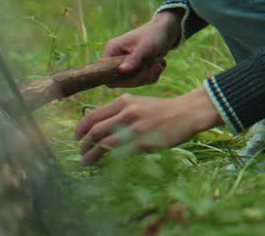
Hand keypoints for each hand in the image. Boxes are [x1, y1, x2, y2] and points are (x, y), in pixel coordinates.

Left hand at [74, 88, 220, 165]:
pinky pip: (119, 152)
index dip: (80, 129)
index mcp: (124, 101)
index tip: (77, 137)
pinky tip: (105, 162)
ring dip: (91, 155)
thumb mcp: (139, 103)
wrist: (187, 112)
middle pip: (94, 131)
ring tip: (85, 161)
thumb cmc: (162, 109)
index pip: (92, 116)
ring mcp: (135, 128)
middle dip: (83, 144)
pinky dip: (108, 158)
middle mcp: (127, 113)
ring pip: (103, 144)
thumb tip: (99, 128)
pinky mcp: (143, 141)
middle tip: (80, 151)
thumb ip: (120, 112)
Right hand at [101, 11, 180, 86]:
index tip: (136, 72)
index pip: (104, 72)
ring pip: (131, 82)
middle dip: (138, 77)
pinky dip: (151, 76)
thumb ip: (134, 58)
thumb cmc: (155, 34)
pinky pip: (140, 81)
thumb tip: (120, 71)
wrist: (167, 31)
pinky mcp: (135, 70)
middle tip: (153, 66)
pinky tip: (158, 65)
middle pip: (119, 81)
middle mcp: (116, 58)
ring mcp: (125, 65)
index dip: (118, 78)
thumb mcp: (146, 46)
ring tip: (157, 64)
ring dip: (147, 76)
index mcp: (112, 50)